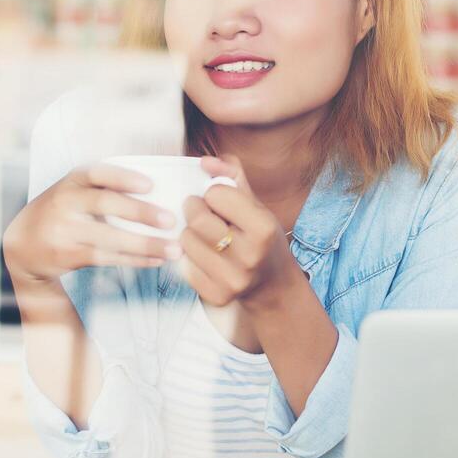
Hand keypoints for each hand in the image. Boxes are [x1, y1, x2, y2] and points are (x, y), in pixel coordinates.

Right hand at [2, 163, 181, 284]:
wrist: (23, 244)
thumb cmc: (63, 211)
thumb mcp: (75, 191)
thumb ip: (107, 189)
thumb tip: (161, 196)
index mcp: (72, 181)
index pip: (97, 173)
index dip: (123, 178)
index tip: (150, 185)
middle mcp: (65, 202)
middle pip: (104, 204)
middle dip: (140, 212)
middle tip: (170, 220)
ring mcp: (64, 231)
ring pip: (108, 238)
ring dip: (145, 244)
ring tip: (174, 249)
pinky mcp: (67, 255)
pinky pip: (106, 258)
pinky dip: (134, 260)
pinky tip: (156, 260)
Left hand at [177, 154, 299, 307]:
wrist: (274, 285)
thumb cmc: (263, 238)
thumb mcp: (257, 204)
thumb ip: (232, 176)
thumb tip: (205, 161)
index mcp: (263, 228)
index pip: (215, 194)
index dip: (214, 193)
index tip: (222, 201)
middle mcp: (250, 256)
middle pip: (197, 219)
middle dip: (194, 208)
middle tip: (200, 210)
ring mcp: (232, 280)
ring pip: (186, 241)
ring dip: (190, 233)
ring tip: (205, 235)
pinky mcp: (217, 296)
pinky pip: (184, 265)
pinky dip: (189, 256)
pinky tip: (204, 256)